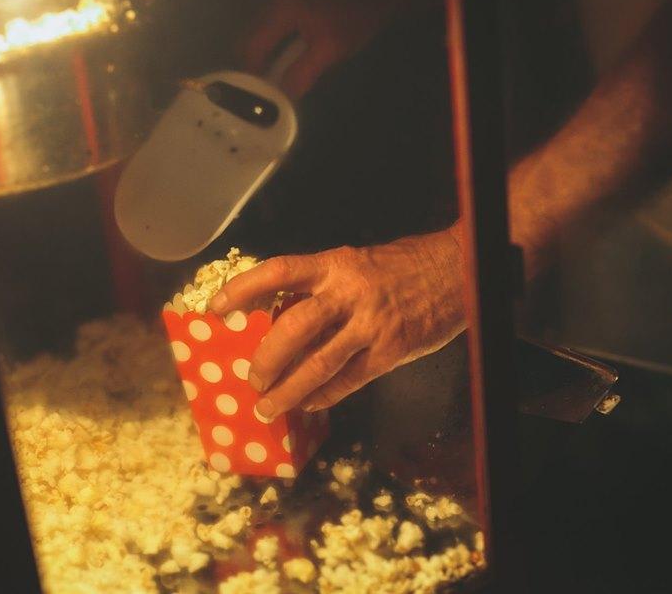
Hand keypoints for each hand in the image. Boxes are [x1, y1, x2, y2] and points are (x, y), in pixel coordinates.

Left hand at [209, 229, 464, 417]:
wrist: (457, 271)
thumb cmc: (398, 268)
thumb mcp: (354, 264)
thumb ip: (320, 289)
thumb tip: (277, 318)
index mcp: (334, 264)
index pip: (277, 271)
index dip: (242, 290)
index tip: (214, 309)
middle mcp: (348, 293)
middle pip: (292, 327)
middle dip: (265, 358)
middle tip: (250, 379)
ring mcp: (370, 324)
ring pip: (318, 363)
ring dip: (288, 390)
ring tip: (267, 407)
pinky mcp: (391, 351)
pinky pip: (348, 380)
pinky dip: (324, 396)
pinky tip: (309, 405)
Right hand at [238, 0, 400, 98]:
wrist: (375, 0)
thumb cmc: (353, 23)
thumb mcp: (328, 52)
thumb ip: (302, 74)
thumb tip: (281, 99)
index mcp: (281, 11)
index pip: (252, 47)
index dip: (251, 74)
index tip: (256, 98)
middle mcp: (274, 5)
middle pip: (249, 43)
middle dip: (254, 69)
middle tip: (263, 94)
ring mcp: (280, 8)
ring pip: (258, 41)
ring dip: (263, 63)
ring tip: (272, 86)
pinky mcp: (288, 14)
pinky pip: (270, 38)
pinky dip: (272, 55)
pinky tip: (282, 70)